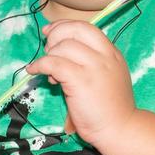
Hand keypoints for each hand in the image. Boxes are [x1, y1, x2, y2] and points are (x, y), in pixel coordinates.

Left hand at [26, 20, 136, 145]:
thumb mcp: (108, 76)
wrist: (119, 128)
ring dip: (48, 56)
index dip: (64, 26)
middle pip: (75, 30)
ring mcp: (94, 67)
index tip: (50, 31)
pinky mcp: (81, 81)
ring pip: (63, 46)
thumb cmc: (111, 107)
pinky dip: (40, 65)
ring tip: (49, 73)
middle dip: (56, 35)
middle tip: (49, 51)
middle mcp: (105, 56)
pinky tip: (35, 71)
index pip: (87, 27)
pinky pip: (53, 63)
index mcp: (112, 53)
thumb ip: (91, 61)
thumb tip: (60, 51)